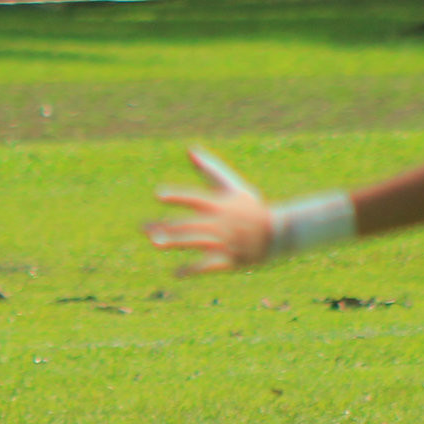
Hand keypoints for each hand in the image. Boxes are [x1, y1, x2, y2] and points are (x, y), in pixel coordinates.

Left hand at [143, 148, 274, 274]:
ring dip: (175, 243)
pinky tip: (176, 273)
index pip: (196, 199)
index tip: (159, 195)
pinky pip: (208, 266)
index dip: (178, 197)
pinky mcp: (230, 260)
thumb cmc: (251, 208)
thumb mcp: (233, 186)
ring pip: (196, 243)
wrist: (278, 233)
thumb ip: (210, 169)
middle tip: (144, 228)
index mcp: (220, 204)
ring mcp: (225, 242)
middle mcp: (220, 223)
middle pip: (190, 224)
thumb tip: (189, 149)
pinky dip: (192, 270)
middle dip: (167, 226)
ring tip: (155, 243)